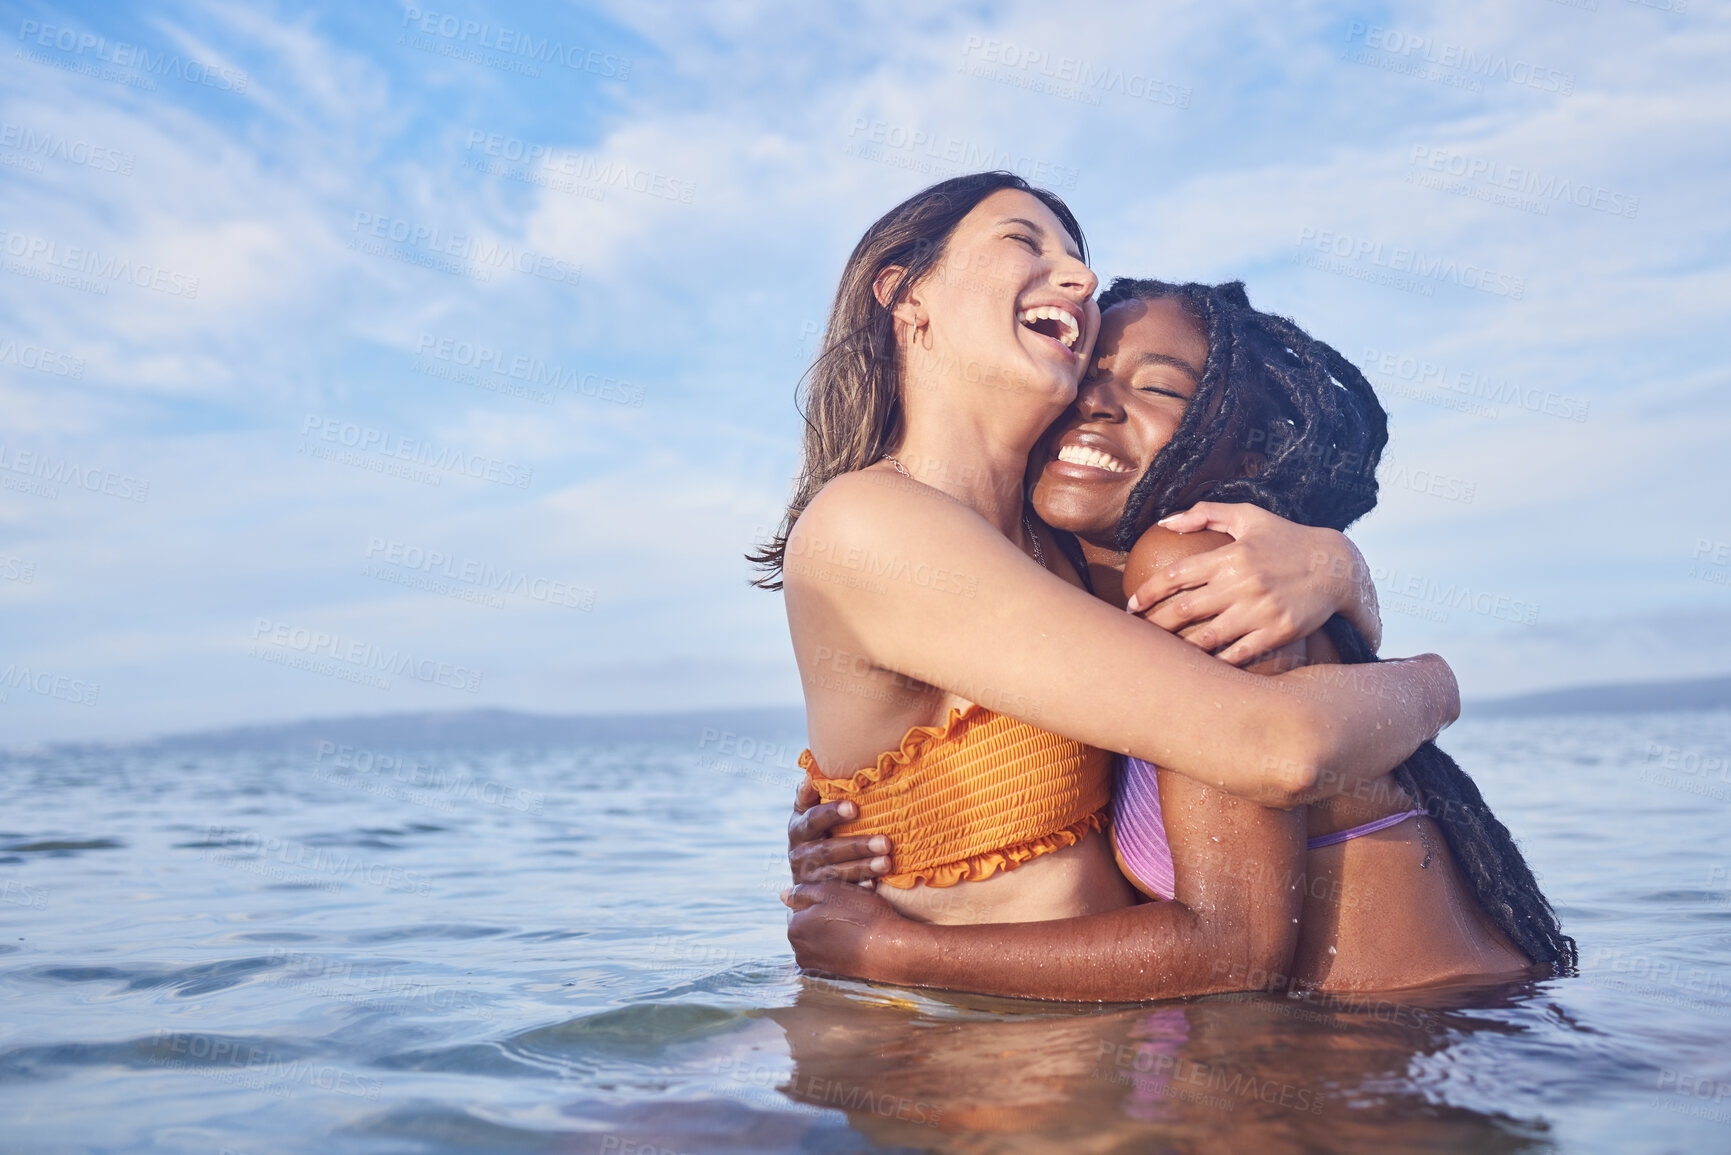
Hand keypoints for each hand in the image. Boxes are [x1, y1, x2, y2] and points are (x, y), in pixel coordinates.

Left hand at [782, 880, 908, 980]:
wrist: (889, 949)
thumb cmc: (861, 915)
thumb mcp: (831, 890)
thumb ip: (803, 892)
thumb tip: (783, 895)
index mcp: (794, 927)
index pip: (800, 906)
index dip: (821, 898)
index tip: (840, 898)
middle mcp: (799, 949)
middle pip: (809, 923)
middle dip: (825, 914)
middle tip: (850, 908)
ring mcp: (815, 964)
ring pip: (821, 936)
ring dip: (834, 928)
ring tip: (856, 922)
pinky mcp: (831, 974)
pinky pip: (832, 950)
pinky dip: (842, 943)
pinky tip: (858, 937)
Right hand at [788, 780, 891, 885]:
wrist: (804, 872)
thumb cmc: (816, 830)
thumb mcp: (807, 812)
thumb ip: (810, 794)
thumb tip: (811, 774)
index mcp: (798, 829)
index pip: (814, 819)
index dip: (832, 813)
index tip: (855, 807)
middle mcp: (799, 854)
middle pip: (829, 850)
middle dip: (858, 846)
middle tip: (885, 842)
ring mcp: (810, 877)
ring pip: (837, 873)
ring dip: (863, 868)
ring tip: (887, 862)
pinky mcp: (821, 894)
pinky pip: (841, 893)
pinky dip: (858, 889)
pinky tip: (875, 885)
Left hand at [1126, 502, 1372, 663]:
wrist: (1336, 567)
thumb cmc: (1286, 539)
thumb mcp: (1249, 517)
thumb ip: (1206, 513)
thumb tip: (1167, 522)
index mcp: (1230, 557)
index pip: (1176, 575)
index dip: (1147, 592)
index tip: (1131, 606)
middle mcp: (1242, 584)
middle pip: (1184, 610)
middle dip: (1154, 624)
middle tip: (1137, 634)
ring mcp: (1260, 611)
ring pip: (1206, 637)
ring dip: (1179, 648)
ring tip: (1161, 654)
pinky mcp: (1277, 633)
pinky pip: (1237, 654)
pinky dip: (1215, 662)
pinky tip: (1199, 667)